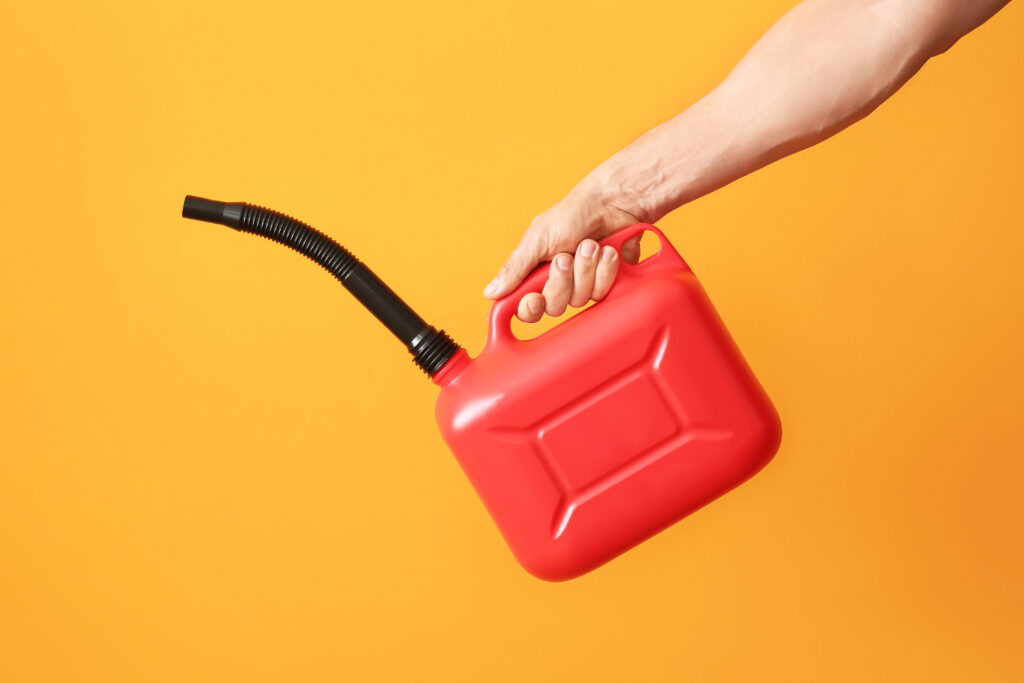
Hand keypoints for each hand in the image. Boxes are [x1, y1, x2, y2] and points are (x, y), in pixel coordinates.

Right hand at [482, 188, 643, 321]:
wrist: (611, 204)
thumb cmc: (572, 214)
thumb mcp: (537, 239)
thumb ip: (514, 269)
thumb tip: (490, 292)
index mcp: (535, 273)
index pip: (527, 308)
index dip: (531, 308)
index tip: (535, 298)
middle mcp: (558, 283)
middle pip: (554, 307)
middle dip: (562, 280)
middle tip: (566, 256)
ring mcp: (582, 285)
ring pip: (580, 300)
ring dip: (585, 269)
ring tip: (590, 244)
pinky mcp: (605, 283)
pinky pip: (602, 292)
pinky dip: (604, 269)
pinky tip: (606, 251)